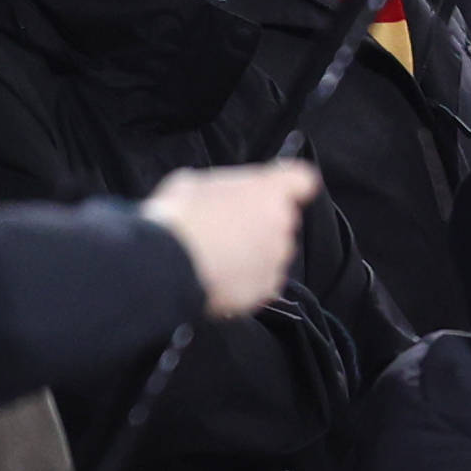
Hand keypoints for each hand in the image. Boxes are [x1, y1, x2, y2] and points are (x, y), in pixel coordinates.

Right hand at [143, 159, 319, 313]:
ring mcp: (277, 260)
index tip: (273, 191)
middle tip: (225, 226)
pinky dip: (245, 279)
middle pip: (281, 220)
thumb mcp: (194, 183)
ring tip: (217, 256)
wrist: (167, 264)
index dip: (289, 185)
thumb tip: (221, 197)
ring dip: (252, 252)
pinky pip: (261, 280)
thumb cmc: (179, 216)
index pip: (302, 180)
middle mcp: (282, 225)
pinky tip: (218, 276)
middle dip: (259, 223)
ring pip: (271, 252)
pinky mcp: (267, 289)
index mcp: (269, 192)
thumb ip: (224, 188)